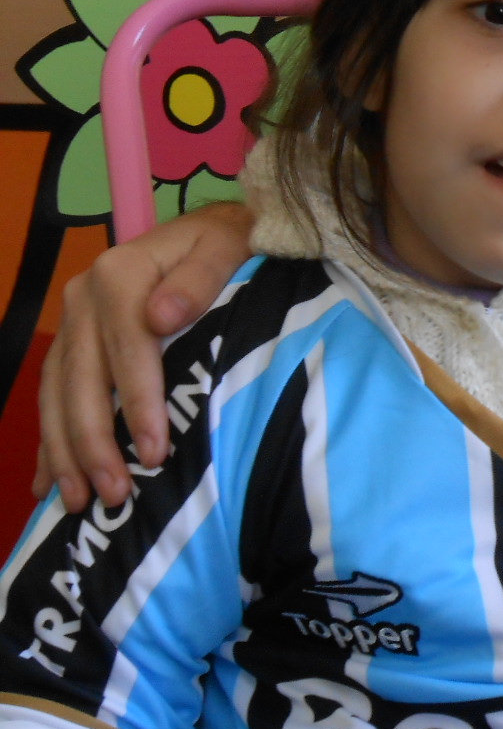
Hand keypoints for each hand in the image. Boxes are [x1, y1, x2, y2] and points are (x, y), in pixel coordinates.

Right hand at [36, 202, 254, 510]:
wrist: (214, 227)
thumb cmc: (230, 242)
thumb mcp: (226, 247)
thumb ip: (199, 278)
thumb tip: (162, 316)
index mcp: (120, 275)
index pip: (127, 351)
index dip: (138, 405)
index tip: (156, 453)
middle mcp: (84, 298)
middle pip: (82, 381)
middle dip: (94, 443)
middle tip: (113, 495)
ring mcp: (72, 320)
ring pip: (57, 393)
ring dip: (65, 451)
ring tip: (80, 501)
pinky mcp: (71, 338)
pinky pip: (51, 393)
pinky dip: (49, 438)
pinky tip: (46, 481)